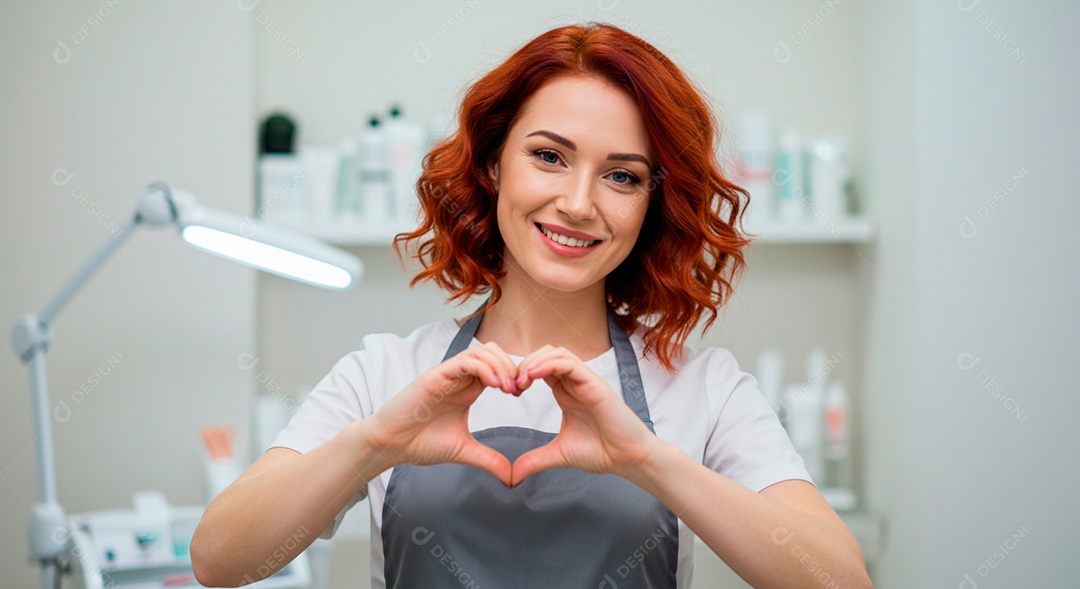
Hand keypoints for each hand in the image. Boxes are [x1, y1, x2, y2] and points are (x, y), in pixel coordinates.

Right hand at [364, 342, 519, 485]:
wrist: (390, 445)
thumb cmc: (420, 443)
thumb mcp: (464, 451)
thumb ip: (489, 460)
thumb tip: (512, 478)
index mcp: (467, 389)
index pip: (497, 367)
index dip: (514, 375)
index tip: (521, 394)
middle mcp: (458, 377)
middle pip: (493, 352)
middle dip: (511, 366)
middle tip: (519, 389)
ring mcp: (447, 375)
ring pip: (481, 352)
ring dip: (500, 365)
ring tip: (509, 388)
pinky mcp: (435, 376)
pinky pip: (464, 362)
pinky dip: (484, 368)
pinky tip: (495, 385)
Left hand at [509, 345, 661, 485]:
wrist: (628, 459)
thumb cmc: (603, 452)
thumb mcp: (558, 455)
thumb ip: (534, 461)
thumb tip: (511, 476)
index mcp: (566, 393)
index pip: (540, 368)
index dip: (521, 374)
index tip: (510, 392)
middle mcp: (574, 383)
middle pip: (545, 354)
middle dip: (524, 364)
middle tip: (512, 385)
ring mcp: (585, 381)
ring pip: (557, 353)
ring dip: (535, 361)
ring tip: (522, 380)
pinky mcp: (595, 384)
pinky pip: (570, 363)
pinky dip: (549, 364)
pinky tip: (534, 375)